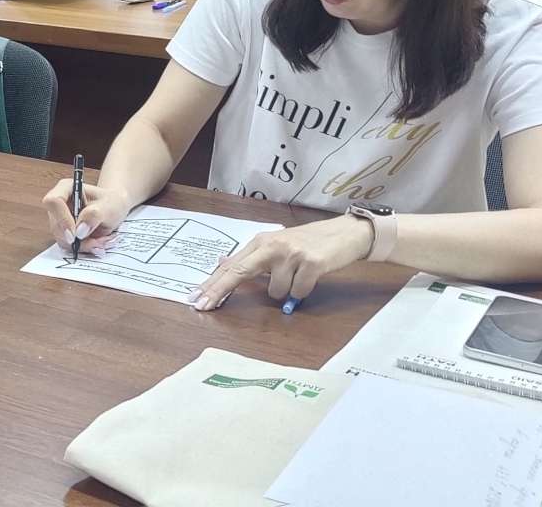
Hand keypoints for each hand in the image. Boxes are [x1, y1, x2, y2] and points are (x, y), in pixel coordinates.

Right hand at [40, 178, 136, 254]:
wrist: (115, 209)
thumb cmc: (112, 202)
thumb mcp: (109, 206)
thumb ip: (94, 215)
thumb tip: (79, 231)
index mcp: (66, 188)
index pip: (54, 202)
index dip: (62, 220)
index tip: (75, 235)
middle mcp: (59, 204)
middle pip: (56, 225)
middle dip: (76, 239)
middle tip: (96, 242)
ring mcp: (60, 219)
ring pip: (62, 239)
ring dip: (83, 245)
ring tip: (101, 241)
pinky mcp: (64, 232)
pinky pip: (68, 245)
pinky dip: (84, 247)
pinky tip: (97, 243)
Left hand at [188, 216, 374, 310]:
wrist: (346, 234)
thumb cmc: (310, 242)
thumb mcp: (278, 245)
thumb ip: (253, 257)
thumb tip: (223, 263)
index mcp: (262, 242)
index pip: (232, 265)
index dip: (212, 282)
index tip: (194, 297)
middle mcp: (273, 245)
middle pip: (239, 272)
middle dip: (219, 291)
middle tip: (202, 306)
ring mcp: (292, 253)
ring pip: (275, 291)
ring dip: (286, 291)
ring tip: (298, 276)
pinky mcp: (311, 263)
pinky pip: (298, 292)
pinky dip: (303, 291)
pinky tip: (311, 277)